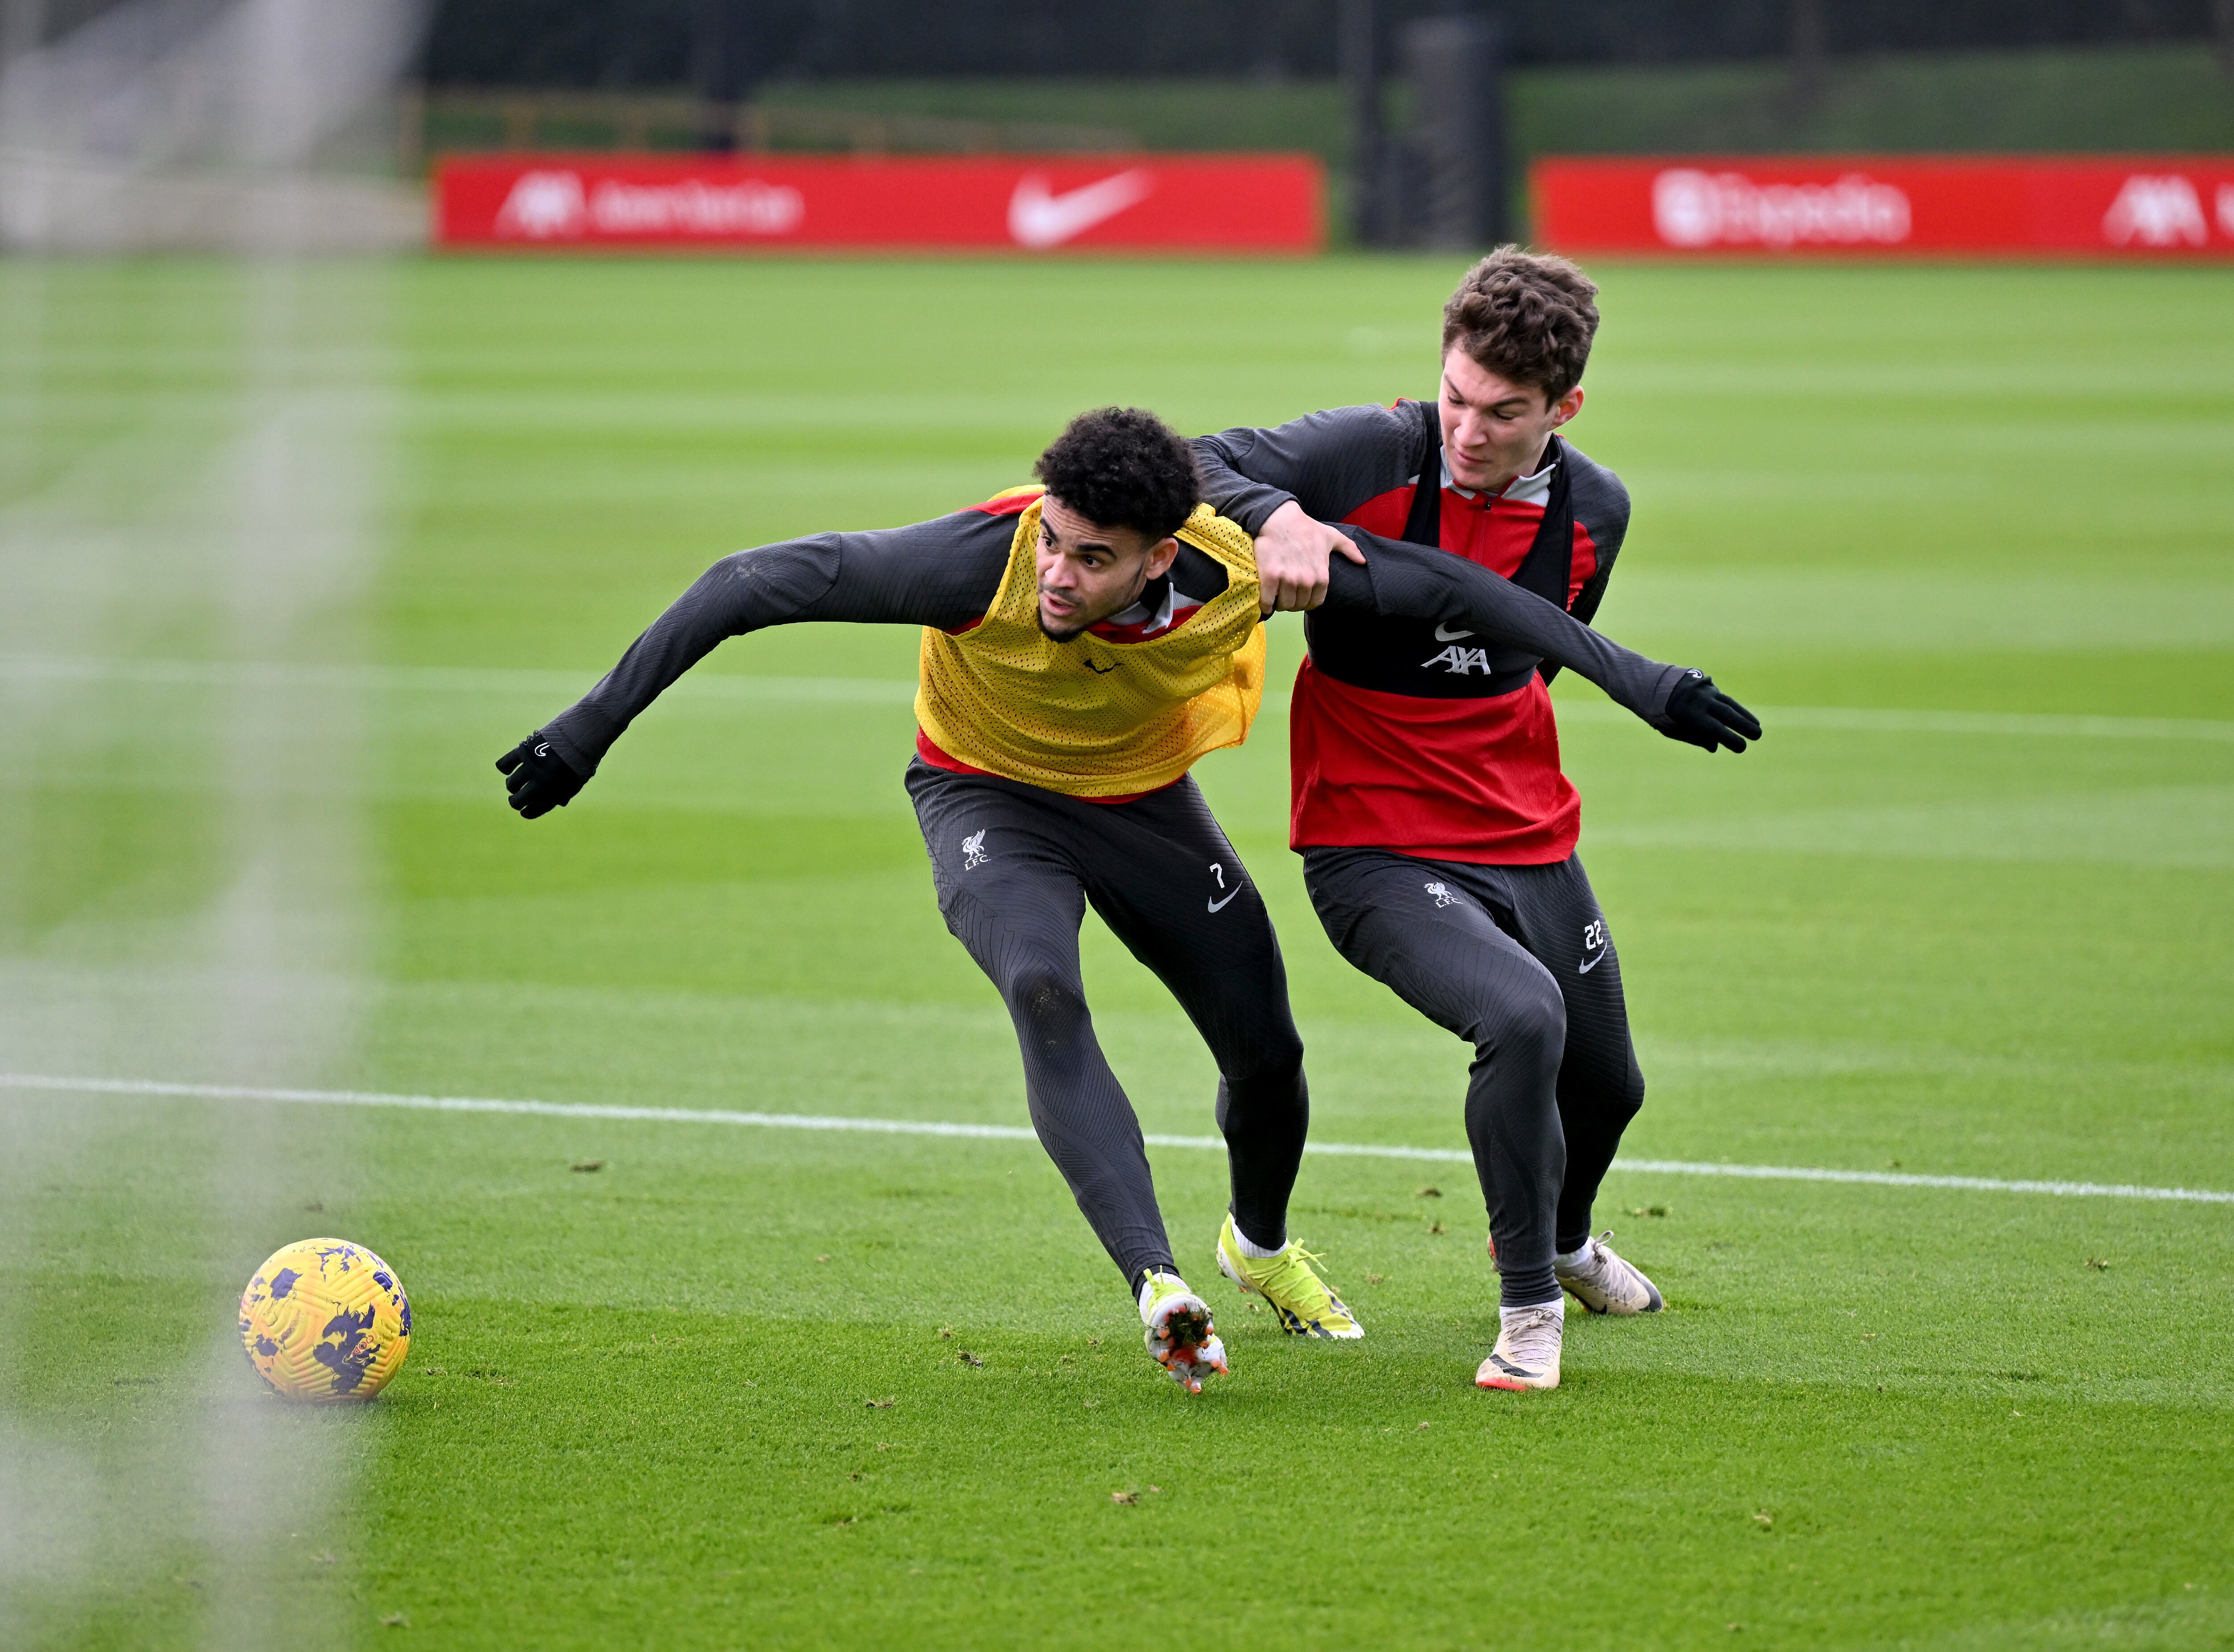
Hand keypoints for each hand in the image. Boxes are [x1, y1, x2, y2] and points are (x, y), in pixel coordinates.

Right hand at [496, 732, 587, 816]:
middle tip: (516, 797)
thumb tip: (560, 803)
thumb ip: (568, 791)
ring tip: (515, 783)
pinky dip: (504, 767)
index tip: (524, 811)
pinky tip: (508, 769)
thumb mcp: (579, 779)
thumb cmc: (584, 757)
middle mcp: (542, 783)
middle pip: (517, 800)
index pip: (533, 810)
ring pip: (511, 784)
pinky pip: (504, 764)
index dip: (527, 812)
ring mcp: (532, 767)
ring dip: (512, 785)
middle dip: (515, 801)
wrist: (583, 732)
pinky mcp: (524, 751)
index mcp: (556, 793)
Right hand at [1254, 500, 1365, 615]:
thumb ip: (1349, 549)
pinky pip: (1267, 602)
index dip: (1306, 601)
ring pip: (1283, 605)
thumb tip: (1362, 561)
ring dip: (1279, 604)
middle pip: (1297, 605)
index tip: (1299, 596)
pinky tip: (1265, 601)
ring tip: (1276, 595)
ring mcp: (1287, 579)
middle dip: (1292, 602)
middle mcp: (1306, 580)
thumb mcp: (1331, 536)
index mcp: (1321, 576)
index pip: (1314, 603)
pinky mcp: (1270, 577)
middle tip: (1286, 594)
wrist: (1280, 518)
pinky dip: (1265, 605)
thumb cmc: (1305, 527)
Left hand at [1660, 671, 1761, 753]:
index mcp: (1691, 716)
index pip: (1717, 730)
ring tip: (1756, 725)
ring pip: (1729, 704)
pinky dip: (1734, 706)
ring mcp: (1705, 690)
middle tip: (1758, 735)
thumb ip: (1694, 737)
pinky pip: (1723, 697)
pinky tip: (1741, 714)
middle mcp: (1701, 702)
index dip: (1731, 739)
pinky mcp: (1706, 684)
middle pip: (1728, 715)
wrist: (1650, 683)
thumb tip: (1715, 746)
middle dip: (1745, 726)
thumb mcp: (1672, 729)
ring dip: (1744, 715)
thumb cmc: (1659, 712)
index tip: (1742, 747)